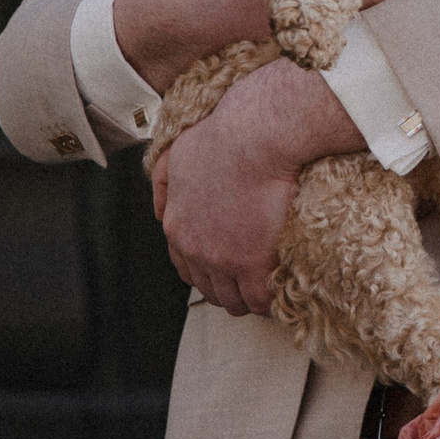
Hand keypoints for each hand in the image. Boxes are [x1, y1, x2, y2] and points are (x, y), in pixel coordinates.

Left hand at [150, 59, 363, 313]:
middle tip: (249, 282)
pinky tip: (280, 291)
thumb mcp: (176, 154)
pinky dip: (269, 300)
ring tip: (267, 290)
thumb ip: (163, 184)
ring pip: (234, 300)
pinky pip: (260, 299)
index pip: (187, 267)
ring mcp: (223, 259)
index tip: (227, 268)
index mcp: (177, 226)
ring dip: (248, 298)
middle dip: (228, 288)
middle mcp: (195, 248)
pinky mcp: (252, 264)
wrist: (255, 138)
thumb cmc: (222, 138)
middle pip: (209, 289)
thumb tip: (159, 209)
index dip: (209, 271)